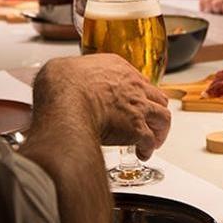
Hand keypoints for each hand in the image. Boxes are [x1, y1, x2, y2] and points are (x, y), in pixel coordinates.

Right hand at [33, 54, 170, 159]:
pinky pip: (150, 141)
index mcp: (117, 68)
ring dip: (160, 130)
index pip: (138, 80)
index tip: (133, 101)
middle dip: (154, 110)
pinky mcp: (136, 129)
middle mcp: (133, 86)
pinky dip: (148, 149)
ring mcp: (138, 107)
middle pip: (157, 97)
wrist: (67, 99)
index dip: (137, 93)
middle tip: (149, 120)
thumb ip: (69, 73)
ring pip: (163, 117)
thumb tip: (59, 77)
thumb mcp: (64, 68)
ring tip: (154, 140)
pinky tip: (142, 154)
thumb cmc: (62, 84)